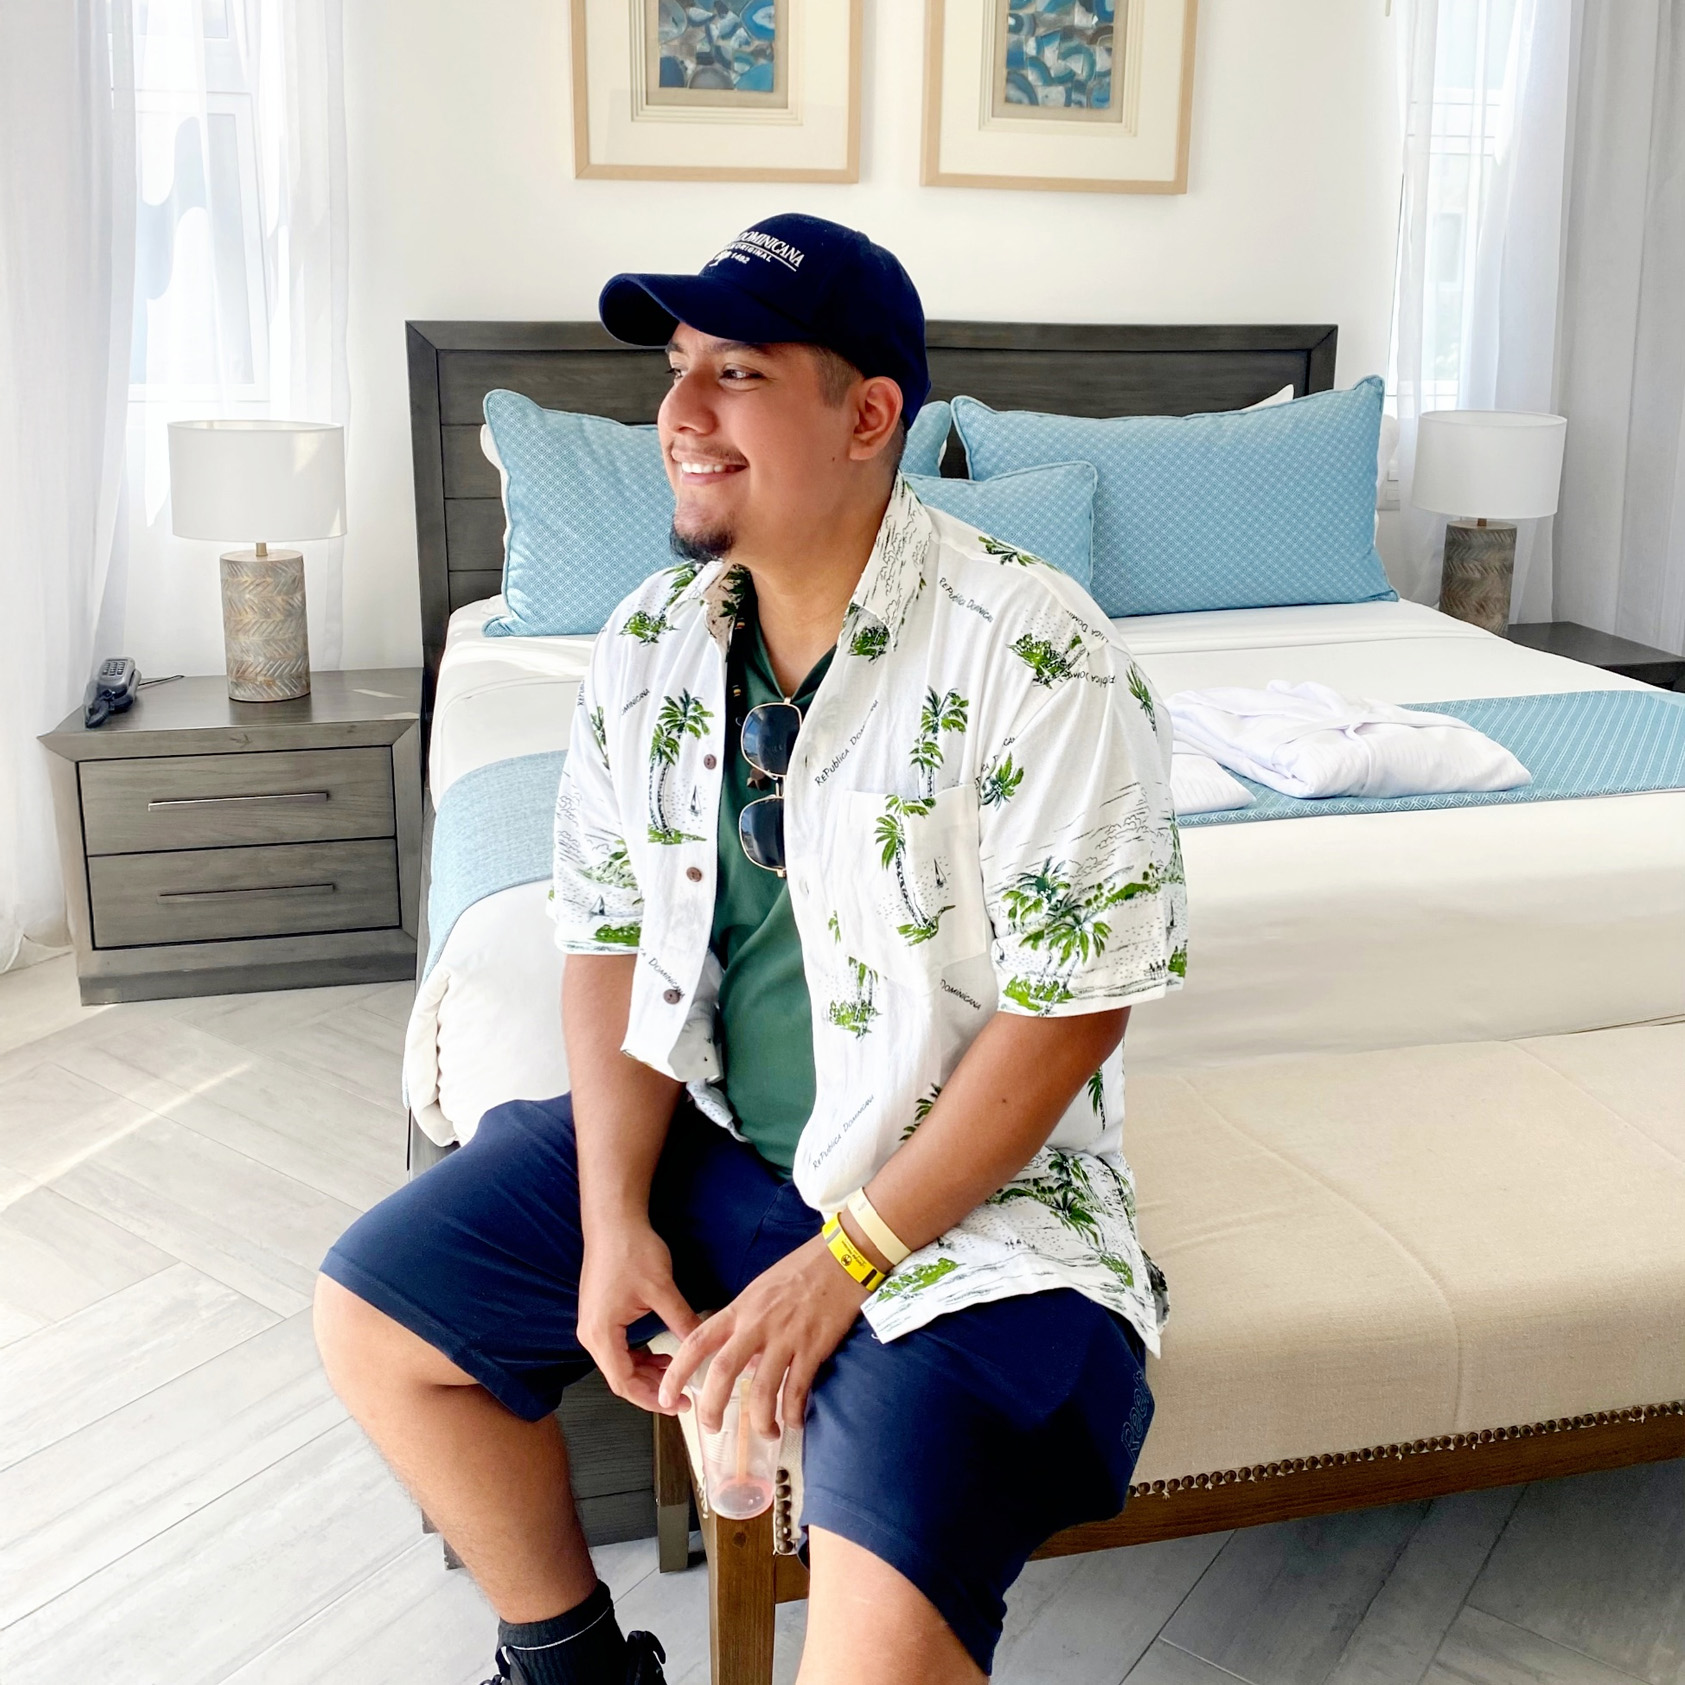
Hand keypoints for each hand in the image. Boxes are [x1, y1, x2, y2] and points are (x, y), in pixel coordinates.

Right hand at [577, 1219, 700, 1412]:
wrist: (613, 1221)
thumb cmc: (630, 1249)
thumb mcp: (662, 1290)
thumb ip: (682, 1322)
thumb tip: (702, 1347)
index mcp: (601, 1333)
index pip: (624, 1383)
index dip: (653, 1399)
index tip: (678, 1404)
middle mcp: (591, 1334)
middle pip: (620, 1378)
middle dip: (652, 1389)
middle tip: (682, 1396)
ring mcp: (593, 1324)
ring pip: (619, 1364)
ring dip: (646, 1373)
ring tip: (676, 1374)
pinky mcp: (600, 1314)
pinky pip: (618, 1348)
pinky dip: (639, 1356)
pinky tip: (661, 1353)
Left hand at [658, 1233, 868, 1437]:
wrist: (843, 1258)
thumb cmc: (802, 1269)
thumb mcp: (761, 1289)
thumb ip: (746, 1323)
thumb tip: (744, 1362)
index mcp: (741, 1309)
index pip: (698, 1341)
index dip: (677, 1372)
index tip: (666, 1396)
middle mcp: (758, 1325)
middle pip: (723, 1372)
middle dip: (712, 1407)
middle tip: (712, 1427)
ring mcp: (786, 1337)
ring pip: (763, 1389)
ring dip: (761, 1420)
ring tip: (767, 1433)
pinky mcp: (814, 1347)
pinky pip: (798, 1389)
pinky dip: (794, 1412)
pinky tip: (794, 1422)